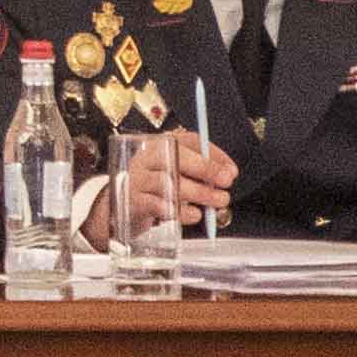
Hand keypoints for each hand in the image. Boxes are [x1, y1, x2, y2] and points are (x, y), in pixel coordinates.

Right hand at [117, 128, 242, 228]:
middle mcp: (146, 158)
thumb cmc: (159, 187)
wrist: (124, 205)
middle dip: (205, 170)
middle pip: (175, 158)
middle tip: (226, 184)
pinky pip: (156, 205)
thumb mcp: (181, 172)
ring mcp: (137, 179)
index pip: (188, 141)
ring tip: (216, 203)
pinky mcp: (134, 201)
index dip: (213, 156)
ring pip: (168, 182)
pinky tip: (194, 214)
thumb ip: (205, 169)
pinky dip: (179, 210)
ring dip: (198, 193)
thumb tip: (229, 172)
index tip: (231, 173)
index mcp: (161, 145)